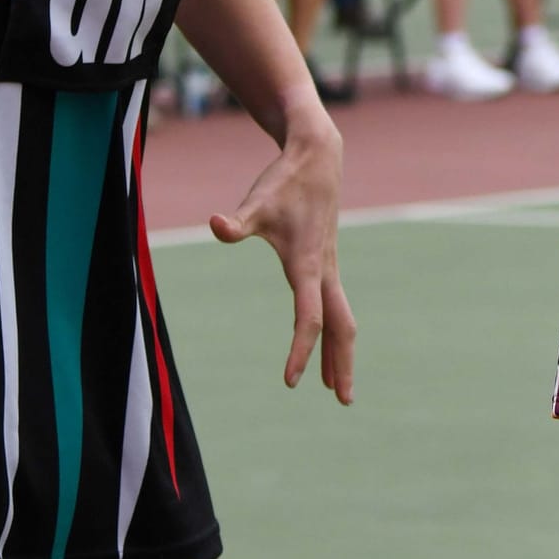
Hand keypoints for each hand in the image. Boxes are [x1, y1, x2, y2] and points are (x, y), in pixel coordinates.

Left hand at [209, 107, 355, 402]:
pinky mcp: (328, 262)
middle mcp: (325, 271)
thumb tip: (214, 224)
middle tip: (343, 401)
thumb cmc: (283, 182)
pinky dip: (337, 332)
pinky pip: (337, 306)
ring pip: (343, 318)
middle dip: (342, 364)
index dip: (300, 350)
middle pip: (340, 326)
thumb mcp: (256, 203)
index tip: (289, 381)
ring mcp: (330, 267)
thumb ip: (236, 221)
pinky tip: (329, 347)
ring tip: (338, 389)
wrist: (317, 157)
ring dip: (342, 353)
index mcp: (308, 265)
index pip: (309, 318)